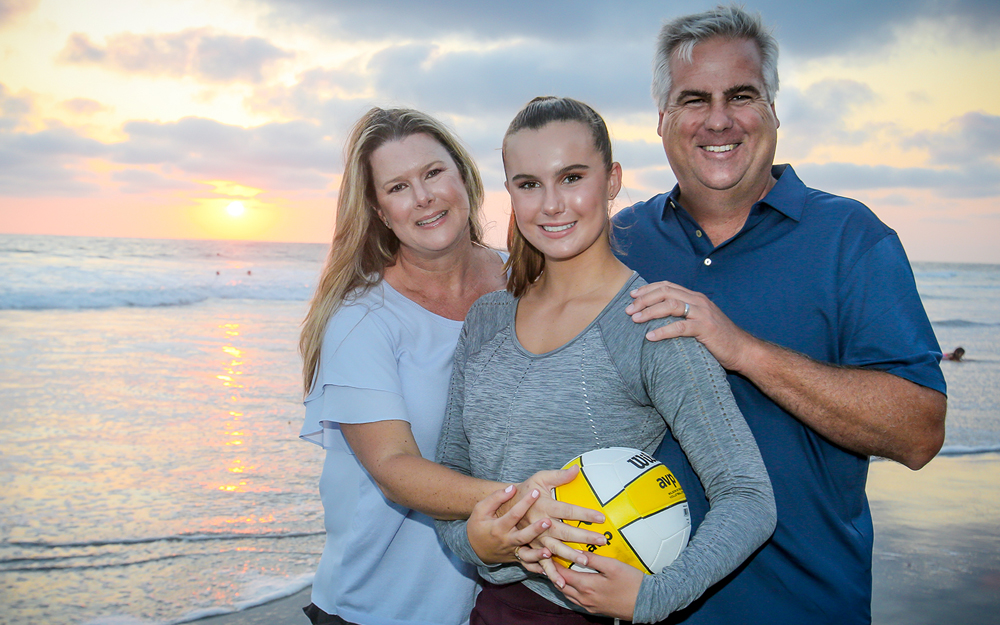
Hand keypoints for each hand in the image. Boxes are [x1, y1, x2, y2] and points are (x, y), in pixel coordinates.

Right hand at [467, 484, 553, 564]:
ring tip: (549, 551)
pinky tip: (547, 569)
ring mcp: (512, 552)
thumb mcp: (481, 510)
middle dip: (535, 530)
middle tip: (548, 521)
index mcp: (497, 528)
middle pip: (522, 536)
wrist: (474, 548)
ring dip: (538, 555)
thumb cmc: (478, 525)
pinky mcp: (516, 559)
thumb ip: (496, 498)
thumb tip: (512, 488)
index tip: (536, 491)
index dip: (524, 503)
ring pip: (526, 556)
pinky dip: (536, 568)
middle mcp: (506, 541)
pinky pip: (527, 566)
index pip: (513, 514)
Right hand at [509, 467, 608, 587]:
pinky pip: (541, 563)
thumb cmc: (526, 491)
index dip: (585, 513)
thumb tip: (577, 469)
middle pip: (566, 532)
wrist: (504, 508)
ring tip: (585, 561)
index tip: (601, 518)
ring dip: (570, 556)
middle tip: (601, 541)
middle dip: (584, 537)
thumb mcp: (539, 479)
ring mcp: (535, 538)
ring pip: (555, 549)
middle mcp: (541, 524)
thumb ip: (559, 476)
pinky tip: (561, 582)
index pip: (569, 510)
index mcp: (544, 506)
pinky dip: (550, 572)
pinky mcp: (531, 548)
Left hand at [558, 552, 642, 619]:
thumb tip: (578, 552)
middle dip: (554, 573)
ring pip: (567, 594)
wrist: (646, 603)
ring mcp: (590, 606)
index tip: (549, 553)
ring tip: (558, 571)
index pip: (562, 574)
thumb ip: (594, 558)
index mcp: (587, 586)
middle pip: (561, 586)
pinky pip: (576, 600)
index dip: (554, 564)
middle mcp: (585, 598)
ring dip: (561, 582)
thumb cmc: (632, 583)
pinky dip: (570, 591)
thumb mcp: (613, 566)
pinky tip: (573, 584)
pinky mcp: (595, 610)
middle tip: (550, 561)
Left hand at [625, 280, 756, 372]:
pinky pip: (680, 327)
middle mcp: (698, 301)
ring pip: (671, 305)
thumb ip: (684, 315)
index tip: (632, 295)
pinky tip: (650, 336)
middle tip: (629, 310)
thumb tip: (658, 317)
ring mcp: (703, 314)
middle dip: (644, 299)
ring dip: (649, 311)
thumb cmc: (718, 338)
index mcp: (696, 297)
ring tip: (635, 319)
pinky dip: (662, 331)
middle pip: (666, 292)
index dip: (648, 289)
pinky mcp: (705, 329)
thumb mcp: (699, 321)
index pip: (668, 286)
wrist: (743, 350)